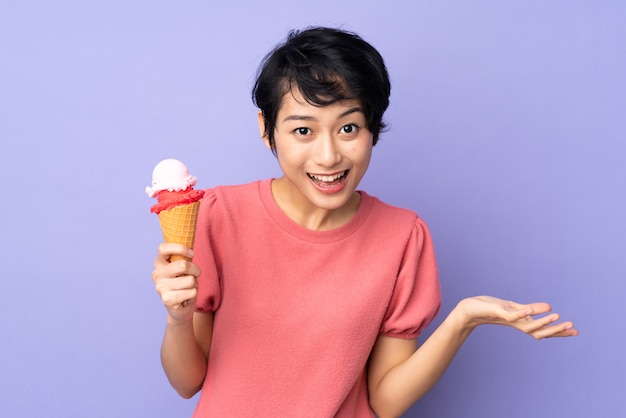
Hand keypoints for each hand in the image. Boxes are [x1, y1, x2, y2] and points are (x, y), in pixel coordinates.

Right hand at [152, 243, 200, 321]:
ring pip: (190, 280)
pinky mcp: (167, 299)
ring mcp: (161, 287)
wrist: (180, 308)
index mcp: (159, 263)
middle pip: (183, 265)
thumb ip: (183, 257)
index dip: (180, 248)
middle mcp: (157, 274)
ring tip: (188, 288)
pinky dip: (193, 294)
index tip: (192, 254)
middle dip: (195, 270)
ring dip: (194, 284)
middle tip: (195, 275)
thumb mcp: (183, 268)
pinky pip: (191, 292)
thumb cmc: (183, 283)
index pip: (163, 248)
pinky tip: (186, 297)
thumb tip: (190, 246)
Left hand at [456, 296, 578, 338]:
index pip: (543, 329)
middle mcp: (517, 323)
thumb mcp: (513, 307)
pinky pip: (512, 314)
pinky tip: (530, 309)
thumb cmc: (490, 309)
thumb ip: (530, 309)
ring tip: (557, 315)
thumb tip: (549, 307)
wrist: (468, 311)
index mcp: (521, 322)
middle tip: (573, 327)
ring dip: (543, 321)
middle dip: (556, 330)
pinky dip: (521, 313)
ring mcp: (508, 319)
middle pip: (539, 331)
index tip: (576, 332)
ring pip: (528, 324)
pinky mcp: (498, 312)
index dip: (559, 331)